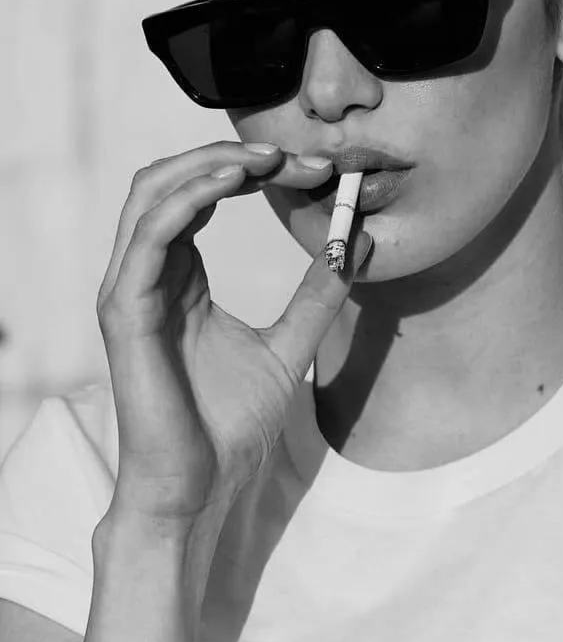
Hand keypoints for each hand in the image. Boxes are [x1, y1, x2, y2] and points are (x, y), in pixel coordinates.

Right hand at [95, 142, 369, 528]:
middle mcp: (150, 272)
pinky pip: (148, 236)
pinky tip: (232, 183)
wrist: (203, 487)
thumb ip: (317, 295)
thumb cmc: (229, 425)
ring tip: (265, 159)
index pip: (203, 193)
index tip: (312, 168)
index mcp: (180, 275)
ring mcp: (132, 288)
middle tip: (293, 155)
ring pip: (151, 192)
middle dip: (232, 154)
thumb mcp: (290, 345)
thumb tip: (357, 243)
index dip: (252, 168)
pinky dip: (188, 198)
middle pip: (172, 179)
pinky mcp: (126, 311)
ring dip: (209, 162)